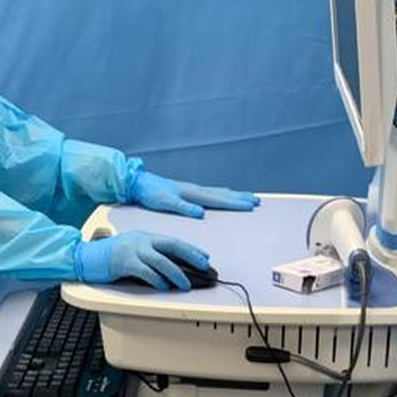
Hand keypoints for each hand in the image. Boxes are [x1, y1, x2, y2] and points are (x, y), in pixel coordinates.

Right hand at [73, 232, 210, 290]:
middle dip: (191, 256)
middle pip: (172, 246)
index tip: (204, 257)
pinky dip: (157, 280)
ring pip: (161, 261)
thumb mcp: (132, 250)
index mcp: (145, 237)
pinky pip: (145, 271)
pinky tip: (163, 286)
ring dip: (176, 274)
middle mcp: (141, 240)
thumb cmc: (108, 257)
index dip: (190, 249)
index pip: (173, 241)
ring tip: (185, 284)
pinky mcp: (124, 262)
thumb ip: (149, 256)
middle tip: (204, 266)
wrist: (85, 257)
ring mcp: (133, 250)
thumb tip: (171, 270)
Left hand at [127, 168, 258, 217]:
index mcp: (192, 194)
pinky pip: (211, 192)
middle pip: (222, 194)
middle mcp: (195, 190)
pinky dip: (221, 193)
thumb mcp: (165, 202)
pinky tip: (223, 193)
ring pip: (218, 192)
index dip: (235, 203)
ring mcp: (192, 190)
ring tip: (248, 196)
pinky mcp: (187, 191)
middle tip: (257, 201)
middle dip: (240, 198)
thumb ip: (183, 207)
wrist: (139, 183)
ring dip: (234, 195)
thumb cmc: (151, 193)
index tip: (250, 205)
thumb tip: (201, 213)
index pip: (218, 200)